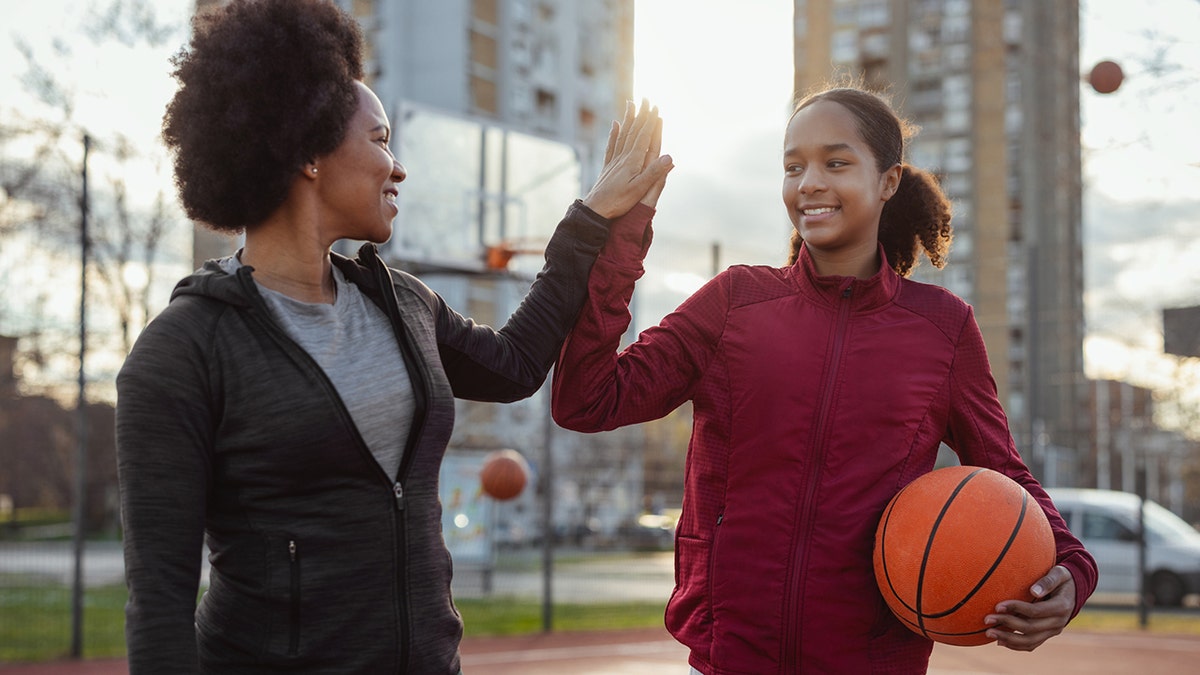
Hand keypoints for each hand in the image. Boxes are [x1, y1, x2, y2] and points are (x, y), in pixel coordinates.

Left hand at [582, 99, 673, 217]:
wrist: (595, 209)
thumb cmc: (618, 202)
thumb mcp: (639, 189)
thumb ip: (654, 173)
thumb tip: (669, 157)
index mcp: (632, 161)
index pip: (644, 137)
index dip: (651, 122)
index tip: (656, 108)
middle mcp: (623, 157)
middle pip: (633, 131)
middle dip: (641, 114)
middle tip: (646, 99)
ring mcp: (614, 160)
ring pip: (622, 134)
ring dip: (628, 119)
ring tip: (631, 104)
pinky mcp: (608, 166)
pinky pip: (612, 145)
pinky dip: (614, 133)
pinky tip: (615, 124)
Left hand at [984, 565, 1075, 651]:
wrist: (1074, 590)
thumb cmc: (1062, 577)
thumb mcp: (1059, 573)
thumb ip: (1048, 581)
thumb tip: (1034, 591)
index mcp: (1061, 607)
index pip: (1035, 611)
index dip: (1016, 609)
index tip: (997, 606)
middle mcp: (1058, 622)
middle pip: (1030, 628)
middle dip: (1007, 624)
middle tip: (986, 619)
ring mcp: (1053, 631)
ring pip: (1030, 641)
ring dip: (1008, 639)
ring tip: (988, 633)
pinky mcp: (1047, 634)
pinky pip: (1031, 644)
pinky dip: (1016, 645)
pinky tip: (1000, 641)